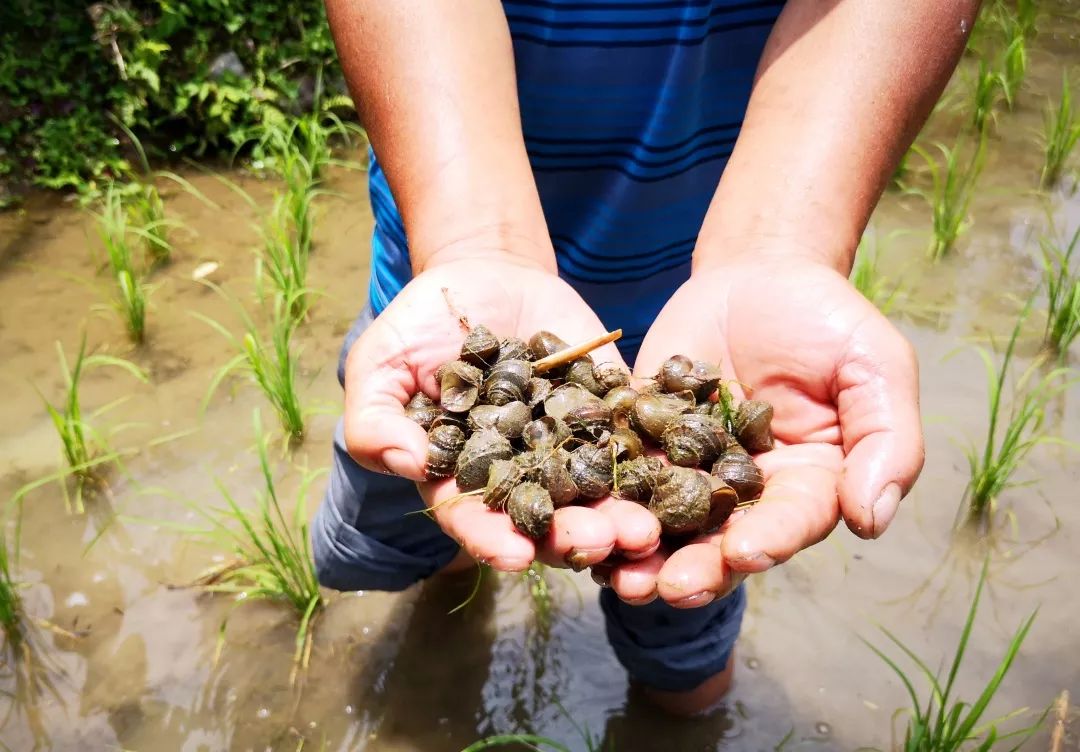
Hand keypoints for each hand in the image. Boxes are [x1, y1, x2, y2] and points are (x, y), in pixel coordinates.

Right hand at [342, 256, 661, 572]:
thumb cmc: (419, 324)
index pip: (476, 521)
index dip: (494, 540)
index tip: (516, 557)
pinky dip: (656, 458)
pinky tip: (678, 474)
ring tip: (647, 528)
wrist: (483, 273)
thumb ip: (377, 419)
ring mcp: (570, 445)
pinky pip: (636, 438)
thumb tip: (407, 463)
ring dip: (624, 515)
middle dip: (576, 537)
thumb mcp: (380, 363)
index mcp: (463, 478)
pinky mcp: (610, 412)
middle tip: (603, 543)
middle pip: (549, 519)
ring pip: (599, 493)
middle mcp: (522, 473)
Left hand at [604, 256, 922, 606]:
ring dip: (639, 550)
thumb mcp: (877, 368)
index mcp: (807, 484)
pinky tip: (577, 516)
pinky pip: (619, 471)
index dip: (769, 540)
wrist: (760, 272)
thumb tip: (871, 521)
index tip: (744, 553)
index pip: (790, 522)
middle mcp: (745, 491)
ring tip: (614, 574)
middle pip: (720, 541)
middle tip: (665, 588)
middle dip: (694, 567)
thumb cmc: (830, 320)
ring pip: (664, 520)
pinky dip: (599, 497)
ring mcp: (689, 468)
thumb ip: (885, 442)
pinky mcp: (644, 438)